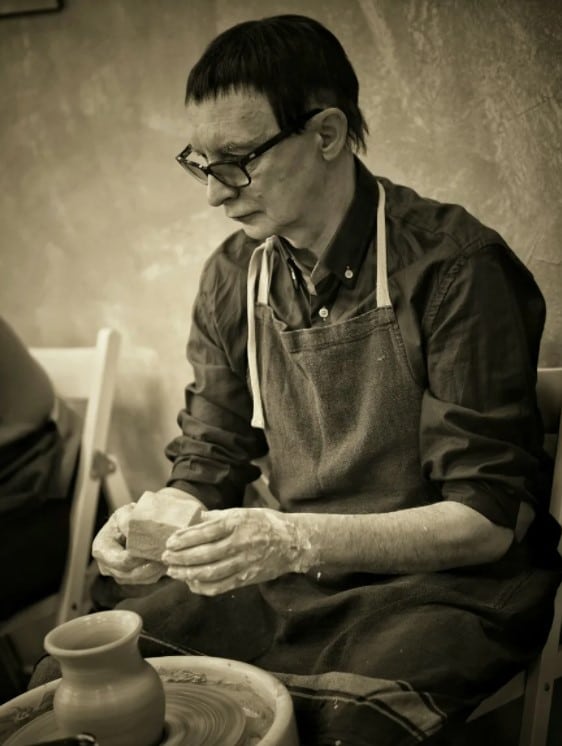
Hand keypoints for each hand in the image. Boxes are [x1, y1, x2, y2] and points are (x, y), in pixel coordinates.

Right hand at [92, 503, 166, 584]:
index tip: (154, 550)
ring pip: (138, 579)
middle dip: (148, 567)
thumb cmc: (126, 517)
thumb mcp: (124, 514)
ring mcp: (117, 574)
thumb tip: (133, 530)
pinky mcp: (130, 577)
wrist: (130, 523)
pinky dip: (156, 573)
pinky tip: (165, 563)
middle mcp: (106, 565)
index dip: (137, 558)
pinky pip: (145, 580)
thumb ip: (127, 522)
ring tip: (167, 559)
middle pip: (129, 574)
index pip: (121, 560)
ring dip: (154, 571)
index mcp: (101, 549)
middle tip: (165, 557)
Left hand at [162, 507, 315, 595]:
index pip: (205, 532)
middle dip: (181, 557)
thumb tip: (194, 520)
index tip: (170, 542)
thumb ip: (217, 517)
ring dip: (188, 573)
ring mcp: (244, 562)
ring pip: (210, 572)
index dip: (185, 538)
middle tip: (166, 558)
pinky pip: (221, 586)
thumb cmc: (265, 524)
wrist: (292, 542)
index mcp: (237, 523)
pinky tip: (191, 583)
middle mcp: (240, 543)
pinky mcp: (247, 578)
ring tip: (174, 571)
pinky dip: (203, 586)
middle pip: (204, 554)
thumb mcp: (242, 512)